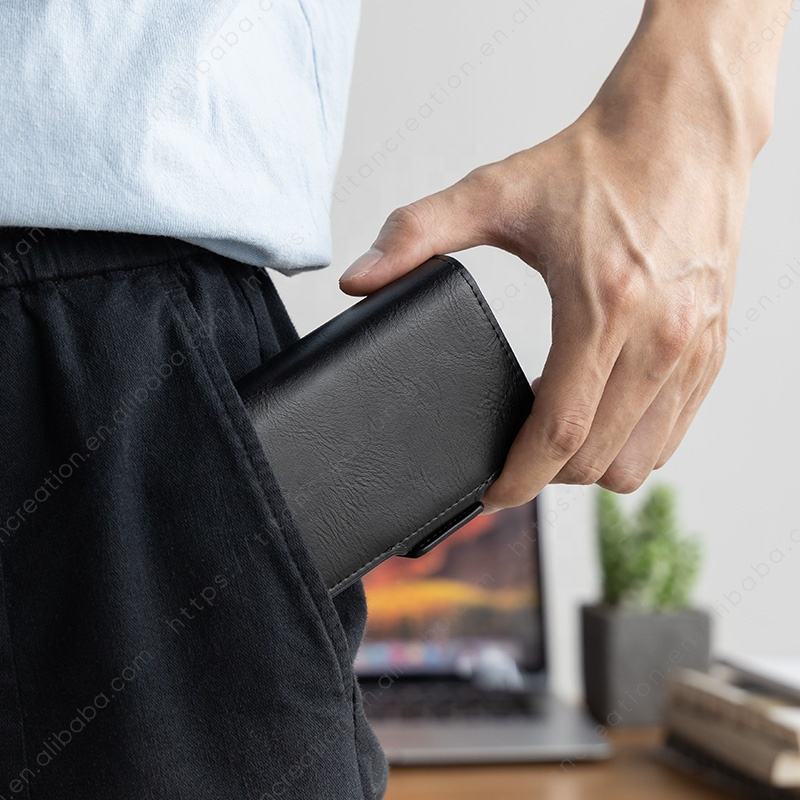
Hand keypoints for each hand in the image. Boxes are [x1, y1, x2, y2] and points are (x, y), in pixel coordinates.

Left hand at [340, 0, 782, 508]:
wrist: (684, 128)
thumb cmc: (595, 164)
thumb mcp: (495, 192)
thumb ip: (417, 234)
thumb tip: (358, 279)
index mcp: (603, 306)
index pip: (559, 432)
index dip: (518, 478)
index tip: (490, 494)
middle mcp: (660, 337)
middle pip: (598, 460)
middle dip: (546, 476)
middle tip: (512, 459)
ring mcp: (696, 347)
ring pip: (641, 461)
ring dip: (591, 466)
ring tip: (556, 439)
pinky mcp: (715, 347)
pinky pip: (675, 433)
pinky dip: (633, 444)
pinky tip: (602, 417)